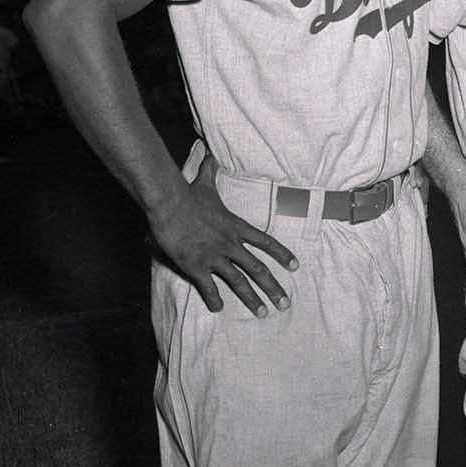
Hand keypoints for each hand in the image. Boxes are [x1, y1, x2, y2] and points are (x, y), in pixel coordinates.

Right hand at [150, 149, 299, 316]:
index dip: (282, 255)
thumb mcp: (204, 183)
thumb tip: (211, 154)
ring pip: (239, 282)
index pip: (266, 242)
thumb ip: (211, 171)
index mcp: (236, 227)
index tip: (295, 267)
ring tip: (262, 312)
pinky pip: (209, 287)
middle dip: (273, 287)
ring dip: (252, 299)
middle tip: (284, 303)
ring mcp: (215, 257)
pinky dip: (214, 299)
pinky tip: (219, 308)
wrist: (169, 205)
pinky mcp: (197, 266)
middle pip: (258, 269)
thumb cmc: (188, 195)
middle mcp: (230, 244)